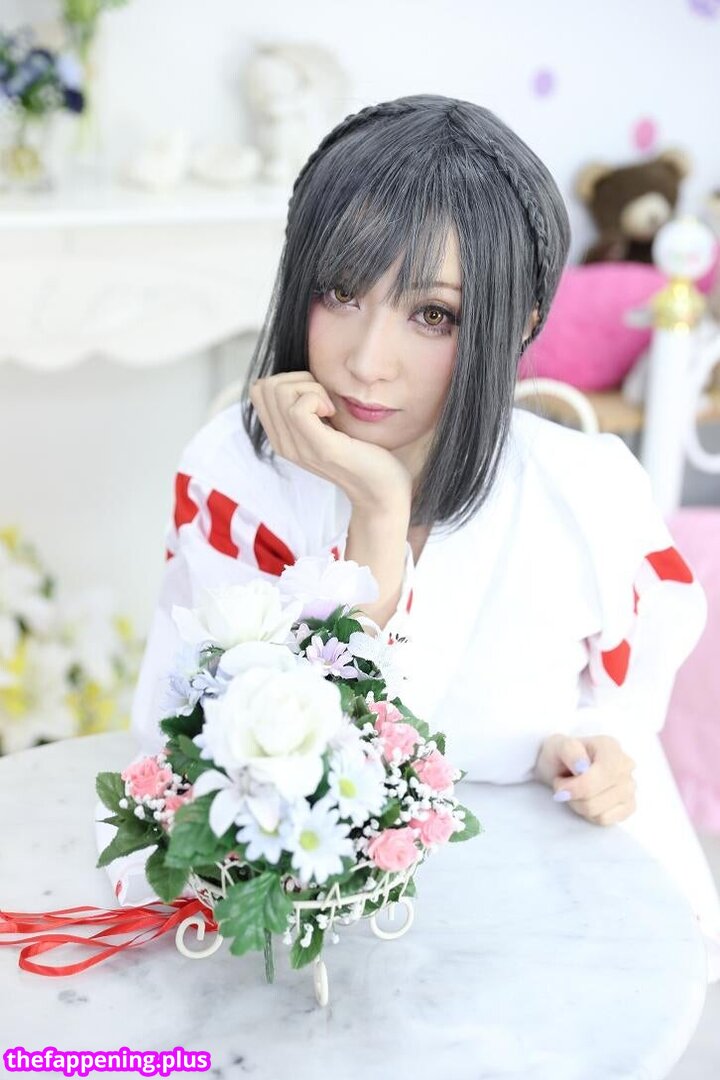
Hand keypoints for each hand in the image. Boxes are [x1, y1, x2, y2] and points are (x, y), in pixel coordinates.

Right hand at [248, 372, 412, 512]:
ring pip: (279, 392)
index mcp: (282, 438)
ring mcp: (298, 448)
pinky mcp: (320, 448)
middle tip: (324, 399)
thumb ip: (309, 407)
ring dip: (310, 388)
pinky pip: (299, 407)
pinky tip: (333, 412)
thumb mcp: (327, 426)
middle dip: (297, 380)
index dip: (288, 380)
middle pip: (264, 386)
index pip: (259, 390)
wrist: (382, 490)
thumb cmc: (363, 453)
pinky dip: (317, 398)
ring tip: (330, 407)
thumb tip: (301, 377)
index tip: (315, 396)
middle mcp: (283, 444)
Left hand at [533, 733, 636, 826]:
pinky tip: (586, 800)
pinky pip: (605, 820)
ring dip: (578, 805)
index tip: (560, 787)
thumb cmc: (562, 755)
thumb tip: (582, 766)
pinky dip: (589, 815)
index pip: (601, 775)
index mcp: (611, 747)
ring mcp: (630, 787)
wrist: (563, 766)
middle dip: (573, 796)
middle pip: (595, 799)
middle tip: (564, 786)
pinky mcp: (629, 806)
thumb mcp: (558, 745)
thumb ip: (569, 750)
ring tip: (575, 791)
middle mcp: (626, 766)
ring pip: (599, 813)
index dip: (577, 787)